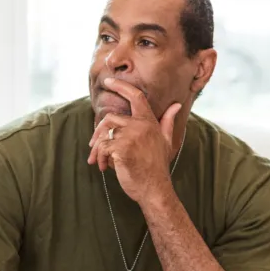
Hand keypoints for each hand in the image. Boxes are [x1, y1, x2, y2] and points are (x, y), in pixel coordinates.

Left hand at [87, 78, 182, 204]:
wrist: (155, 189)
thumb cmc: (157, 166)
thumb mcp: (166, 141)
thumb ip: (167, 122)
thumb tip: (176, 105)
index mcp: (150, 122)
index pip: (136, 97)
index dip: (121, 86)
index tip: (108, 81)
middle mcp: (141, 125)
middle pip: (110, 118)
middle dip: (97, 132)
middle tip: (92, 146)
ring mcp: (132, 136)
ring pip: (104, 134)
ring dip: (97, 149)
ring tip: (99, 162)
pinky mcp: (122, 148)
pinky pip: (103, 147)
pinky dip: (100, 158)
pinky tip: (105, 168)